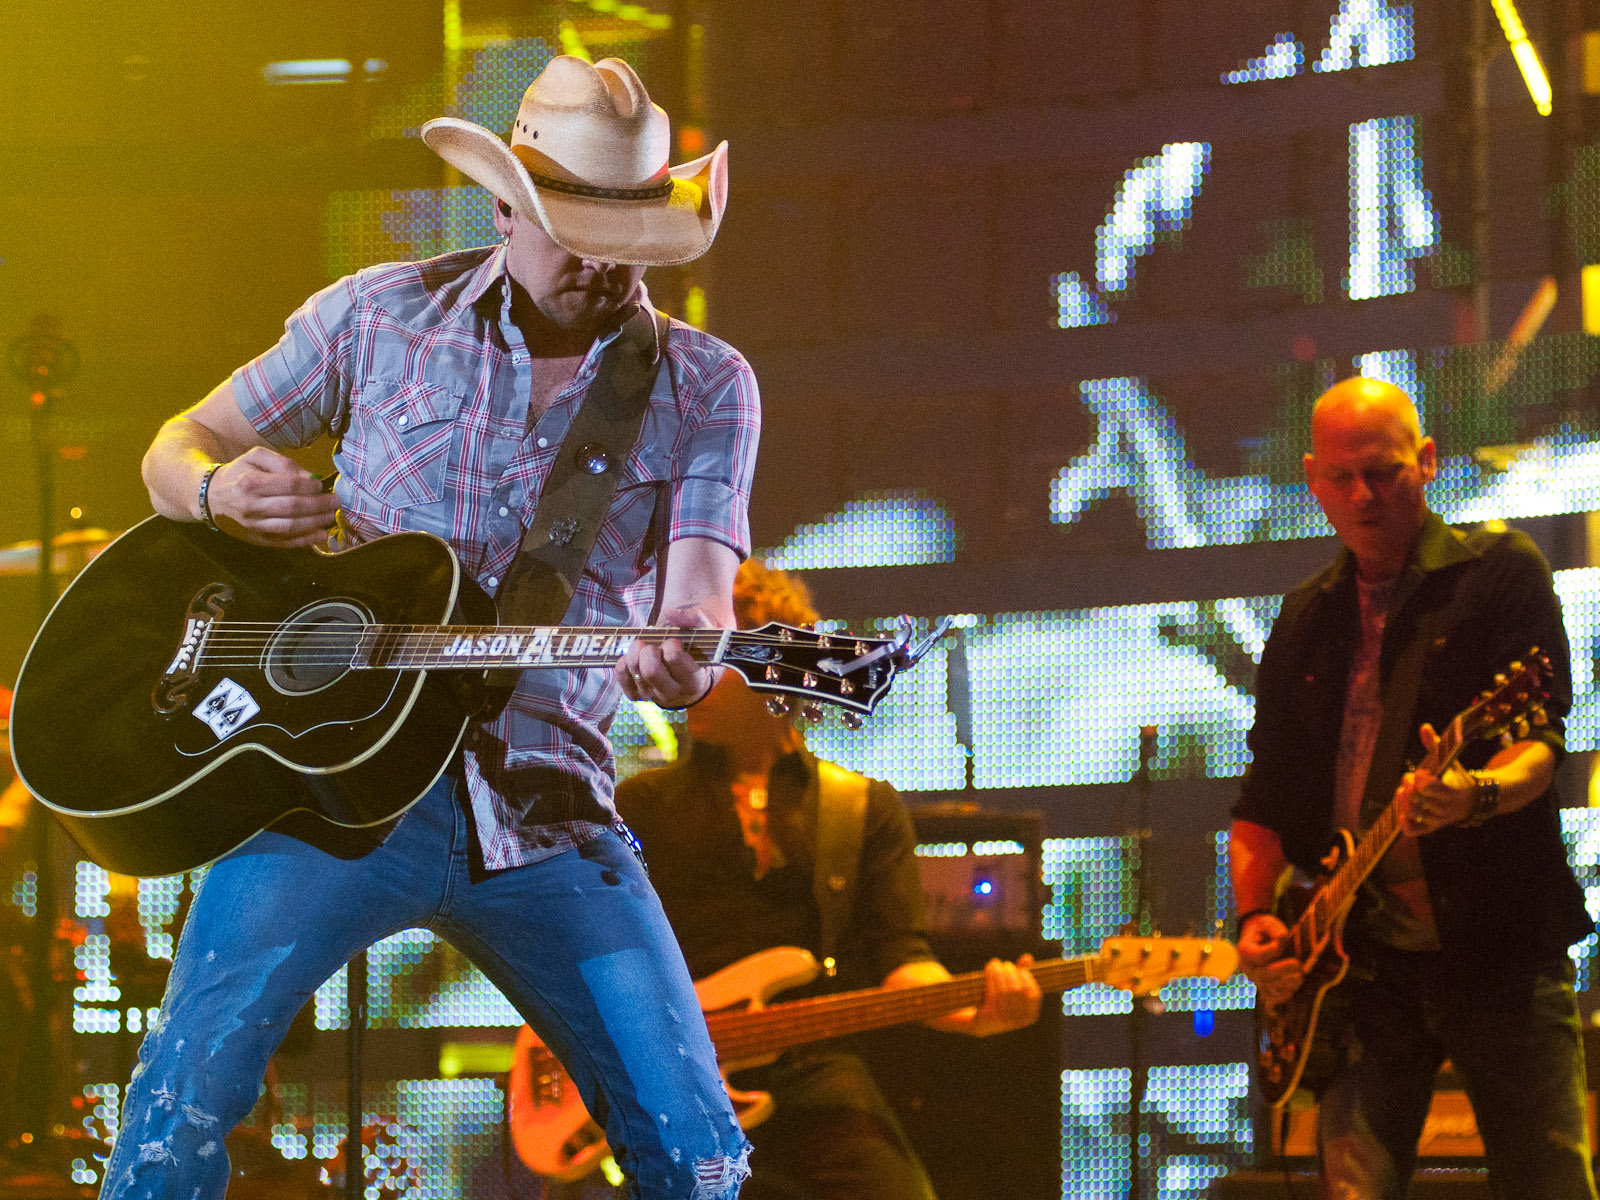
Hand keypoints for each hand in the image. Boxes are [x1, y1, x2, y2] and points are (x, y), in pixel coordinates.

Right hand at [206, 448, 337, 547]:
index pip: (289, 486)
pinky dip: (304, 541)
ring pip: (290, 527)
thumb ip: (282, 463)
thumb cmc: (239, 473)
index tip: (321, 484)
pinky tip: (321, 535)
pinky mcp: (257, 539)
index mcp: (251, 483)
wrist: (211, 497)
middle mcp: (251, 506)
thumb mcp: (255, 457)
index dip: (310, 486)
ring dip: (315, 523)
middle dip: (318, 505)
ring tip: (332, 517)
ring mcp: (254, 526)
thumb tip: (309, 477)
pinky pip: (284, 543)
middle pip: (292, 508)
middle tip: (335, 502)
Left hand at [614, 602, 716, 707]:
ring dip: (636, 652)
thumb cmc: (699, 650)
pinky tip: (635, 656)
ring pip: (634, 671)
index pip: (674, 659)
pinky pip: (621, 674)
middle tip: (656, 646)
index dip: (671, 644)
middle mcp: (673, 693)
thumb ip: (694, 618)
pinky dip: (624, 660)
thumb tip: (670, 613)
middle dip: (650, 650)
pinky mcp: (636, 694)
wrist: (690, 678)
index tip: (675, 642)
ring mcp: (652, 696)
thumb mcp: (707, 633)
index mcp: (694, 681)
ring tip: (645, 648)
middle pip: (650, 670)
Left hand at [966, 954, 1041, 1036]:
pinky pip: (993, 993)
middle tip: (1005, 964)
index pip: (1035, 994)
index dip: (1028, 979)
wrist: (980, 1021)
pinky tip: (989, 968)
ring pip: (1005, 990)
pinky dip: (991, 977)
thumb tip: (1028, 957)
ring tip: (995, 963)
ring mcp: (1005, 1020)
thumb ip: (1022, 972)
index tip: (1020, 969)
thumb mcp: (1012, 987)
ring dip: (1000, 973)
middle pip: (1018, 990)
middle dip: (1012, 973)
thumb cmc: (1000, 1000)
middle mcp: (1020, 1021)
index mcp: (1030, 1016)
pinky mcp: (991, 1016)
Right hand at [1237, 913, 1302, 1006]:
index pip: (1259, 956)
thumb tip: (1282, 938)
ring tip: (1299, 975)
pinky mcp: (1263, 987)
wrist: (1258, 937)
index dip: (1273, 950)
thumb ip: (1274, 928)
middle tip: (1298, 963)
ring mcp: (1255, 979)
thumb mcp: (1267, 922)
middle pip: (1264, 975)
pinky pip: (1272, 998)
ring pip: (1269, 988)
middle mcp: (1247, 967)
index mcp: (1244, 950)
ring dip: (1287, 984)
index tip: (1283, 941)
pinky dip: (1284, 995)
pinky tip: (1294, 987)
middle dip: (1284, 970)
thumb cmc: (1264, 929)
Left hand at [1397, 723, 1476, 836]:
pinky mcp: (1431, 827)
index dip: (1422, 781)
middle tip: (1407, 779)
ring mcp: (1438, 819)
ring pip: (1416, 814)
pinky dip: (1406, 824)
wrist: (1472, 802)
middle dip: (1410, 788)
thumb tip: (1424, 726)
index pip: (1434, 788)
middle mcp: (1445, 808)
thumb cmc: (1456, 778)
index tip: (1419, 774)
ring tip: (1401, 792)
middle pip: (1421, 800)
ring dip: (1404, 802)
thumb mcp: (1449, 762)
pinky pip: (1415, 831)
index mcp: (1452, 791)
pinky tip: (1402, 813)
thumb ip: (1435, 746)